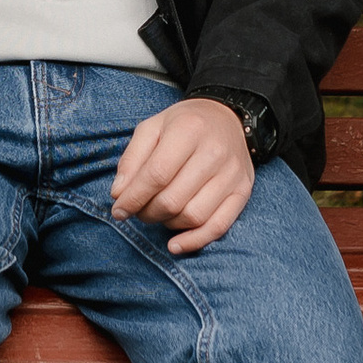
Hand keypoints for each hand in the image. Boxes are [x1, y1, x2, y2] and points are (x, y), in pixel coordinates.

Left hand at [110, 95, 255, 255]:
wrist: (226, 117)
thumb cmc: (184, 124)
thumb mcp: (152, 127)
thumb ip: (131, 159)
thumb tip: (119, 194)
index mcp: (189, 129)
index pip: (156, 174)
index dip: (133, 198)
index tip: (118, 210)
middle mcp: (214, 152)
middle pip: (173, 199)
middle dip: (147, 212)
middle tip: (138, 210)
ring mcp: (232, 174)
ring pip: (194, 216)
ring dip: (167, 224)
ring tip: (158, 214)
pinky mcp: (243, 191)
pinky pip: (219, 226)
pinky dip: (195, 241)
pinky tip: (175, 244)